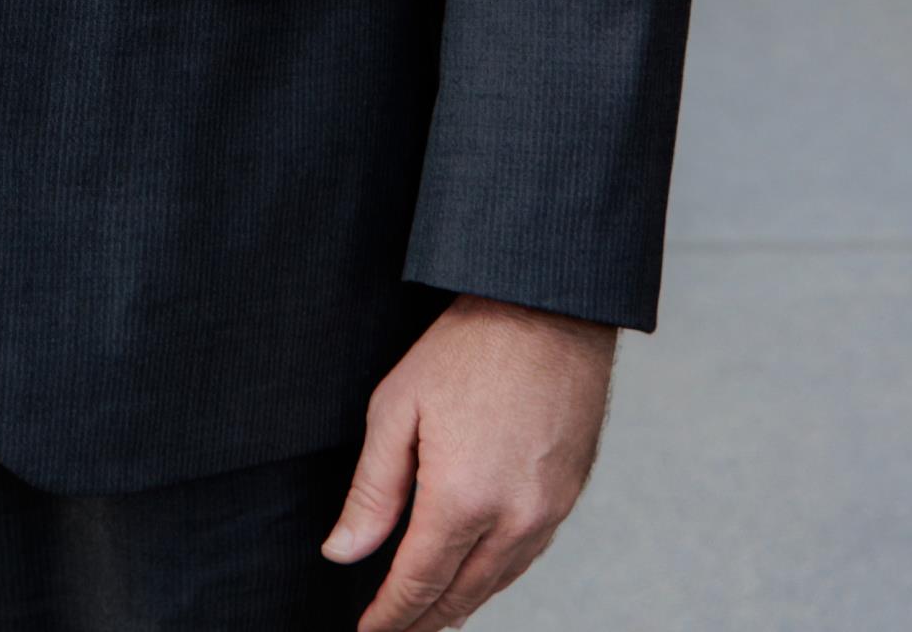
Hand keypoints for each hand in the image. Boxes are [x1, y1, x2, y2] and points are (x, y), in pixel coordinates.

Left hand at [320, 292, 616, 628]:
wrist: (547, 310)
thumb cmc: (467, 348)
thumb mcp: (397, 408)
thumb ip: (372, 491)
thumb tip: (344, 554)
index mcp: (462, 500)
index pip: (418, 583)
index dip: (390, 616)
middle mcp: (512, 520)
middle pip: (459, 595)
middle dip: (422, 621)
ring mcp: (547, 513)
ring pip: (496, 583)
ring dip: (459, 604)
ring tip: (429, 616)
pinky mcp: (567, 498)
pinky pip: (526, 558)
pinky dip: (495, 577)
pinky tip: (476, 577)